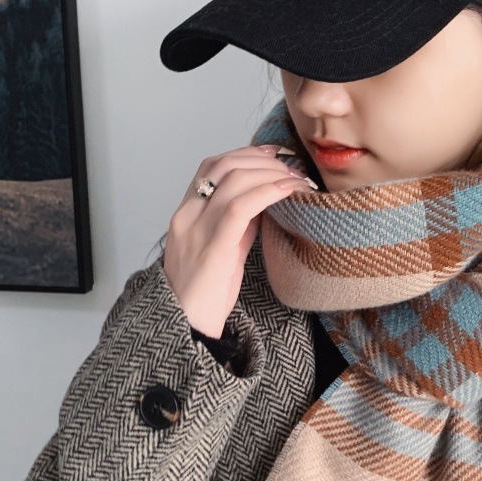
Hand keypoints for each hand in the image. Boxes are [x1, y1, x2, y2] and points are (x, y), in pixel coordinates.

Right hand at [162, 144, 316, 336]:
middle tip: (292, 168)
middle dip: (262, 160)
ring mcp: (197, 229)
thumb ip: (238, 225)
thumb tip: (265, 203)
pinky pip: (240, 206)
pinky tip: (288, 191)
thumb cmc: (205, 295)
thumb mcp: (223, 250)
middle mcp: (187, 215)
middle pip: (223, 165)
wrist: (187, 326)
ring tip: (296, 180)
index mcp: (186, 214)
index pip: (211, 166)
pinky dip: (268, 191)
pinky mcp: (213, 246)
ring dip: (271, 173)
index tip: (272, 154)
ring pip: (233, 178)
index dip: (244, 154)